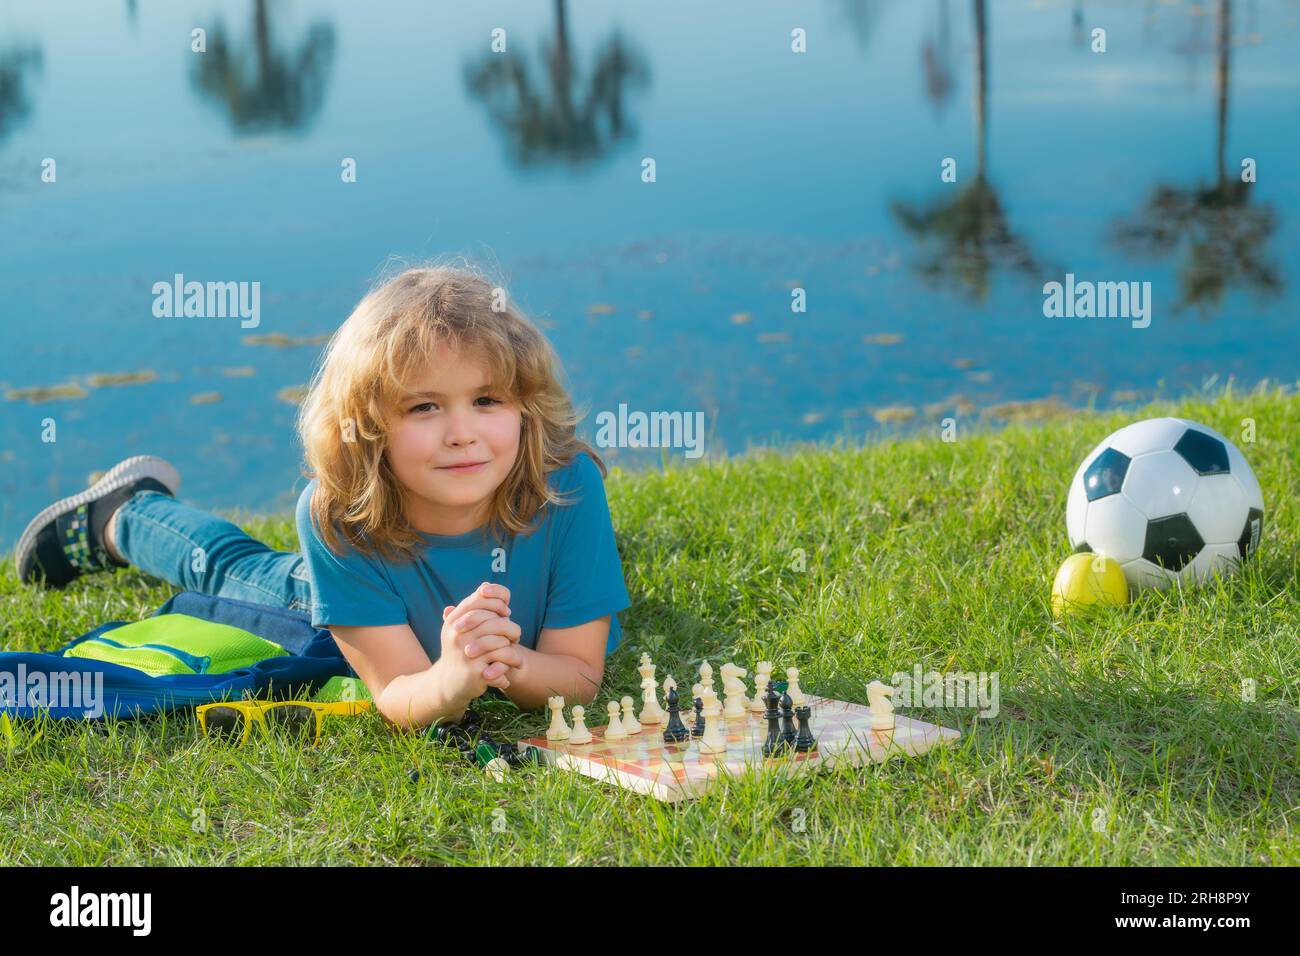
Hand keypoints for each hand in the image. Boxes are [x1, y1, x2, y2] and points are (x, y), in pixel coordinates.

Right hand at [435, 583, 522, 702]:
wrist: (449, 683)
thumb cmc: (463, 650)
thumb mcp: (464, 627)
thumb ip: (475, 607)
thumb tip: (486, 585)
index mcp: (454, 620)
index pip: (479, 599)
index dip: (497, 603)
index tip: (506, 613)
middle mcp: (457, 634)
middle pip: (495, 621)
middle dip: (510, 628)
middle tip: (515, 636)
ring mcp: (465, 652)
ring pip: (502, 641)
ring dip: (512, 648)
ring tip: (515, 654)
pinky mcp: (474, 670)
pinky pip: (502, 659)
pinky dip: (510, 662)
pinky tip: (510, 667)